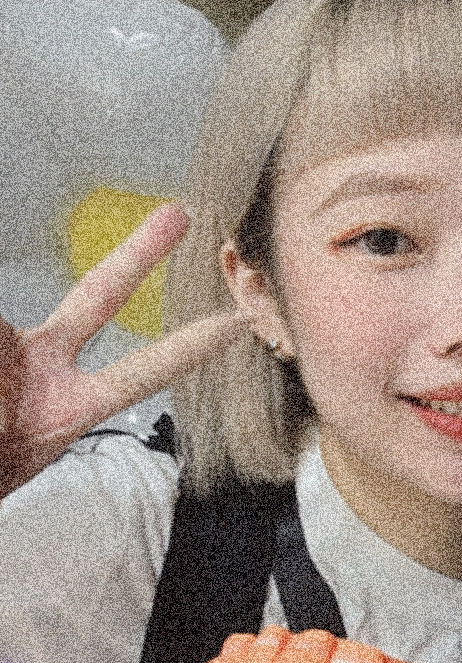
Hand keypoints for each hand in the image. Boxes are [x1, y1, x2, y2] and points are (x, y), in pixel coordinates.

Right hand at [0, 204, 247, 498]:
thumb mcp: (8, 449)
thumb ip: (15, 401)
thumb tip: (8, 366)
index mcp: (69, 405)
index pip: (143, 372)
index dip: (191, 348)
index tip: (237, 325)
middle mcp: (43, 364)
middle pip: (98, 296)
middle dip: (140, 254)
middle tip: (181, 213)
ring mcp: (8, 346)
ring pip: (8, 332)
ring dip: (4, 391)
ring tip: (1, 411)